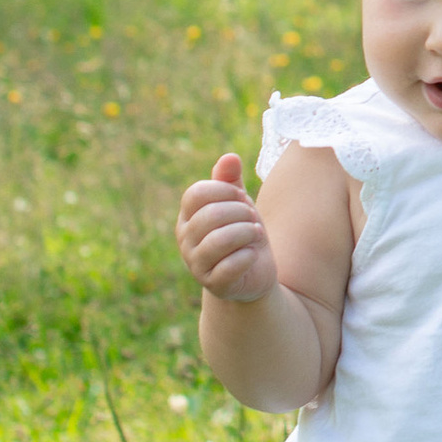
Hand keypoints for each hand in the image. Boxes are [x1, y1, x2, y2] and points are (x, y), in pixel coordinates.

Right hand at [177, 154, 278, 303]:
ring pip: (219, 240)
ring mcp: (197, 264)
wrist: (253, 272)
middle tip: (253, 218)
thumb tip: (230, 157)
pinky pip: (230, 266)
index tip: (242, 197)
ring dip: (247, 233)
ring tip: (255, 234)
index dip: (225, 191)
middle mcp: (186, 240)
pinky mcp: (214, 284)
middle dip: (241, 212)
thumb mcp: (239, 203)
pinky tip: (253, 254)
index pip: (195, 194)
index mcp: (188, 216)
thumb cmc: (242, 232)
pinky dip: (248, 256)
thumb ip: (231, 181)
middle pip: (210, 215)